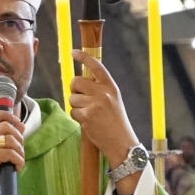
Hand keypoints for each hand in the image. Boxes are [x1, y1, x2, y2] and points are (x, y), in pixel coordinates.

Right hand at [0, 109, 25, 194]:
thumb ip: (4, 139)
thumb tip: (21, 126)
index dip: (8, 115)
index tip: (18, 123)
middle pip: (6, 126)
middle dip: (19, 138)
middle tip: (20, 150)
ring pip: (11, 140)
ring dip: (20, 151)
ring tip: (18, 161)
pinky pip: (11, 153)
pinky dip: (19, 161)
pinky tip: (16, 168)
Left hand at [69, 52, 142, 191]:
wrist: (122, 142)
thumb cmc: (116, 122)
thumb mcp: (113, 100)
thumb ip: (100, 89)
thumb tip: (81, 81)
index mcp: (111, 87)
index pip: (96, 66)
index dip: (84, 57)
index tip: (74, 52)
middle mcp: (103, 93)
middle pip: (76, 81)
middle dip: (74, 89)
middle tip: (81, 98)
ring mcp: (94, 104)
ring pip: (72, 97)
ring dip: (76, 106)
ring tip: (89, 114)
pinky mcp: (86, 116)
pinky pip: (72, 111)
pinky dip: (77, 117)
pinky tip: (88, 122)